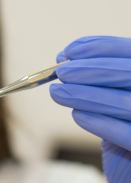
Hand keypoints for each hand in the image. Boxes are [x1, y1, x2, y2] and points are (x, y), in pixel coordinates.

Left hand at [50, 36, 130, 182]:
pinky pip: (128, 134)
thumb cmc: (125, 127)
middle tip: (60, 73)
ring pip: (127, 103)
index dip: (100, 47)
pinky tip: (77, 115)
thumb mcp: (114, 95)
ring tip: (58, 92)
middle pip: (130, 73)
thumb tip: (64, 58)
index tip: (68, 52)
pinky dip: (100, 122)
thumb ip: (99, 76)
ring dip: (87, 94)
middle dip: (90, 69)